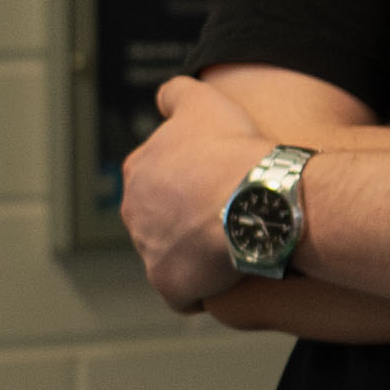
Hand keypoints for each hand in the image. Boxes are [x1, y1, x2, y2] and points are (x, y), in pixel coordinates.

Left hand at [117, 75, 290, 310]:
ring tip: (232, 244)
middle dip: (187, 221)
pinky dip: (202, 290)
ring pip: (172, 256)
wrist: (255, 199)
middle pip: (161, 220)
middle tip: (228, 215)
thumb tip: (164, 99)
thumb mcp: (203, 101)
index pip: (159, 180)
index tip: (220, 183)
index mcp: (138, 170)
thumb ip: (177, 94)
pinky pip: (183, 295)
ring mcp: (148, 251)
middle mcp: (133, 211)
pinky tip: (227, 277)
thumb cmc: (231, 149)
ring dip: (195, 255)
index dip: (191, 184)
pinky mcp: (168, 285)